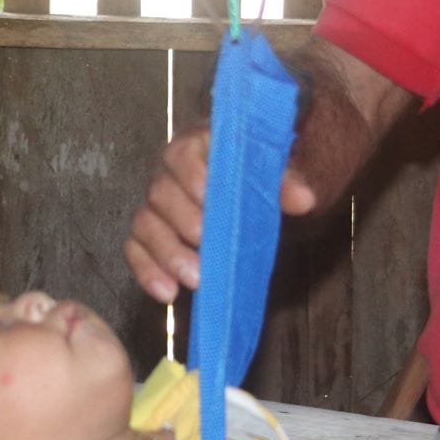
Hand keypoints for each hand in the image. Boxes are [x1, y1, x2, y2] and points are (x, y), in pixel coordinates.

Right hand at [126, 126, 317, 303]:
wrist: (259, 196)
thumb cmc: (262, 179)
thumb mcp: (279, 175)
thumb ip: (287, 181)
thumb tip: (304, 199)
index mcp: (199, 146)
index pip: (183, 153)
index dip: (191, 175)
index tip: (208, 197)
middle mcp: (170, 173)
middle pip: (160, 192)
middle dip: (182, 221)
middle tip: (206, 243)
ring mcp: (157, 206)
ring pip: (145, 224)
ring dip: (167, 253)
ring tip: (196, 279)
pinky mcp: (150, 235)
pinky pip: (136, 249)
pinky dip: (147, 271)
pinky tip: (167, 293)